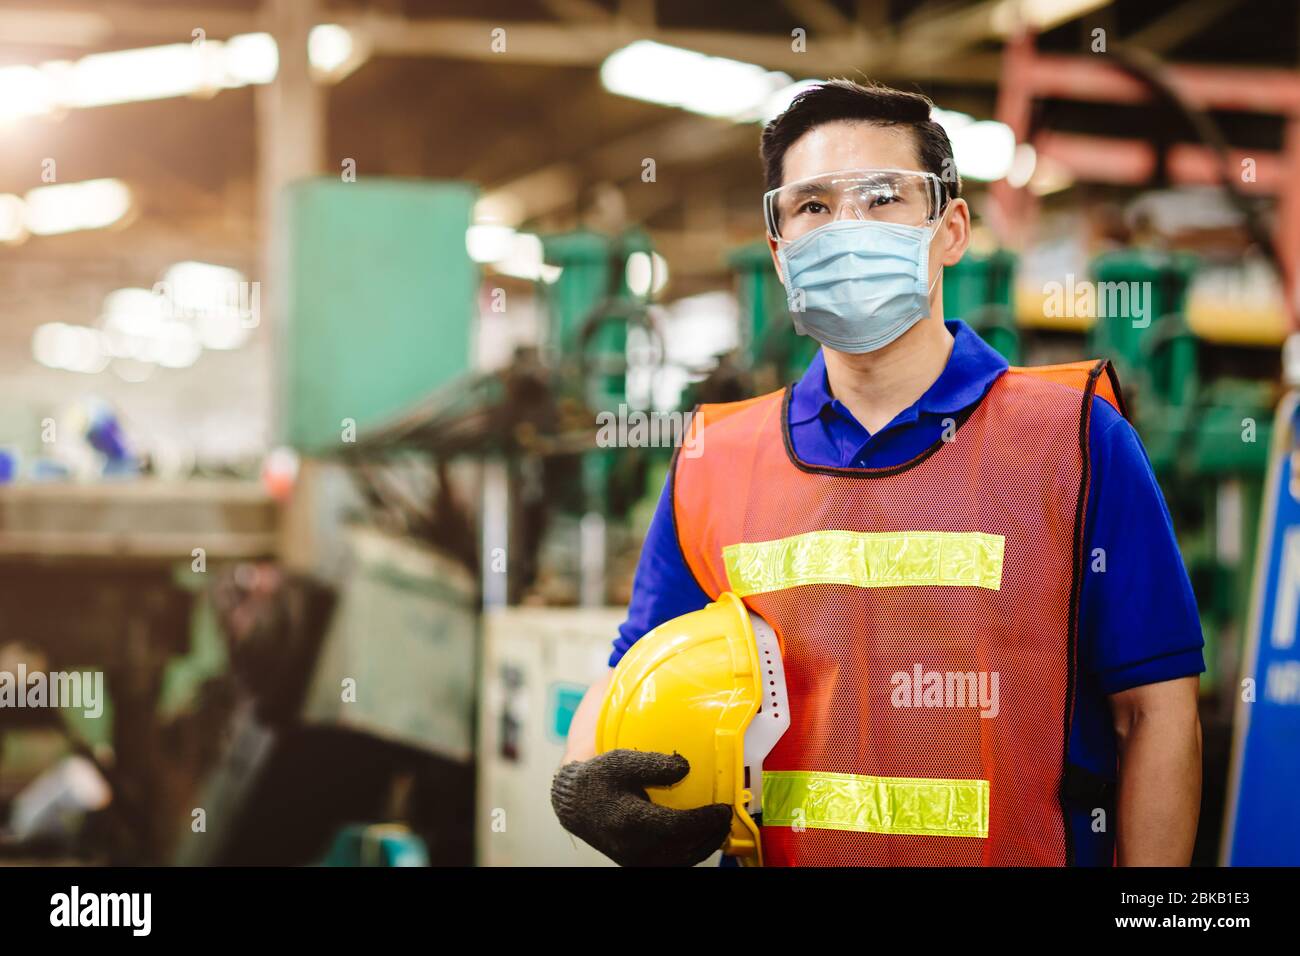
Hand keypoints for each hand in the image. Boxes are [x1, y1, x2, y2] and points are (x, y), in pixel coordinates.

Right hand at [551, 749, 731, 866]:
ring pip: (681, 860)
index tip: (723, 808)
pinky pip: (672, 863)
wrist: (575, 805)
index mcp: (631, 820)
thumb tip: (686, 767)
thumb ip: (654, 764)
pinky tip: (701, 837)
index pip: (678, 826)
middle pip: (685, 848)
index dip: (705, 820)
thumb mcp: (622, 761)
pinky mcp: (636, 864)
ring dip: (704, 845)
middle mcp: (634, 846)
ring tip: (719, 827)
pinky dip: (691, 852)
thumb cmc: (601, 779)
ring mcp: (635, 859)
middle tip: (727, 816)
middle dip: (711, 834)